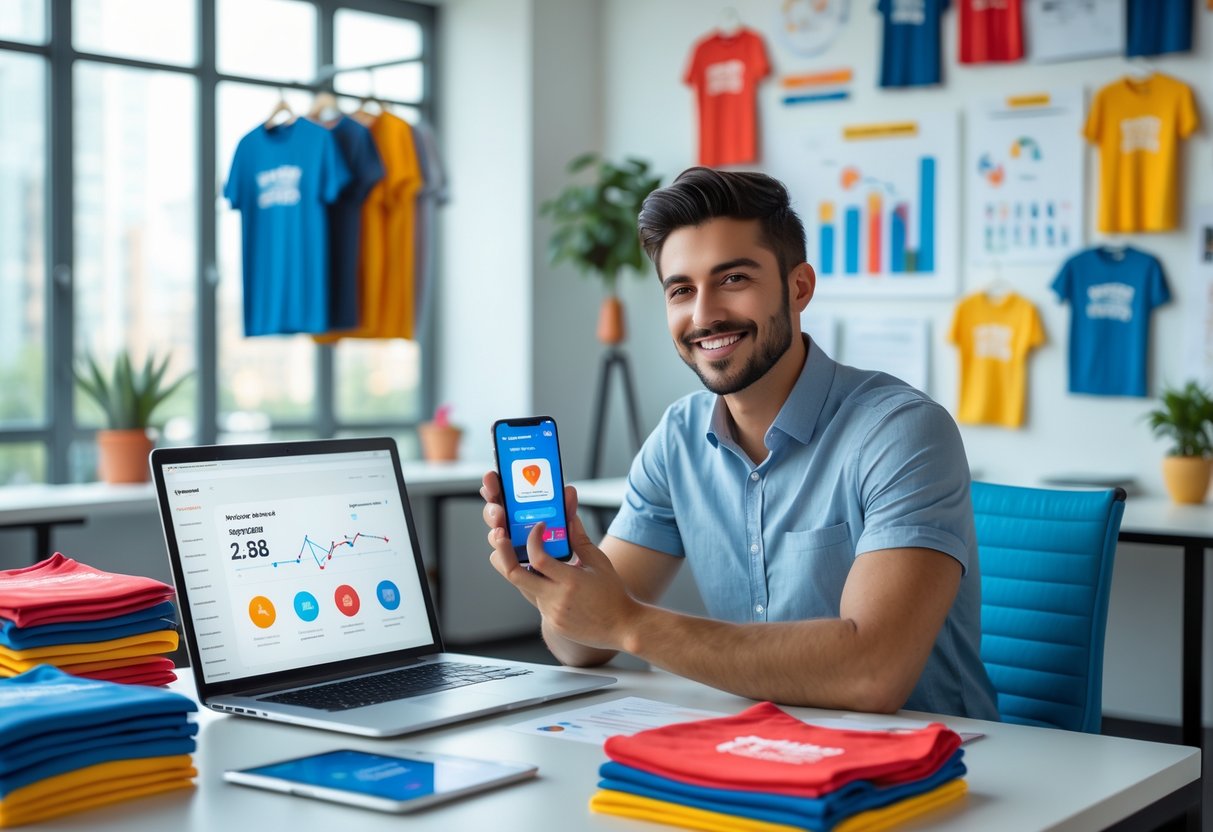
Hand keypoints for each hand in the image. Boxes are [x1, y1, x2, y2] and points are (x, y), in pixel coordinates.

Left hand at [486, 485, 642, 651]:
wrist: (622, 627)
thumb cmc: (613, 594)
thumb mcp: (599, 562)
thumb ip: (580, 539)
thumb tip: (570, 517)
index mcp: (570, 582)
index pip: (539, 558)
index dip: (533, 538)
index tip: (539, 526)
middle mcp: (556, 599)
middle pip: (514, 575)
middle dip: (502, 553)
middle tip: (500, 535)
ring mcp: (551, 613)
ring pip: (522, 586)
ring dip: (517, 566)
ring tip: (517, 550)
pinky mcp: (551, 621)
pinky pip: (534, 598)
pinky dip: (534, 583)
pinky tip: (541, 573)